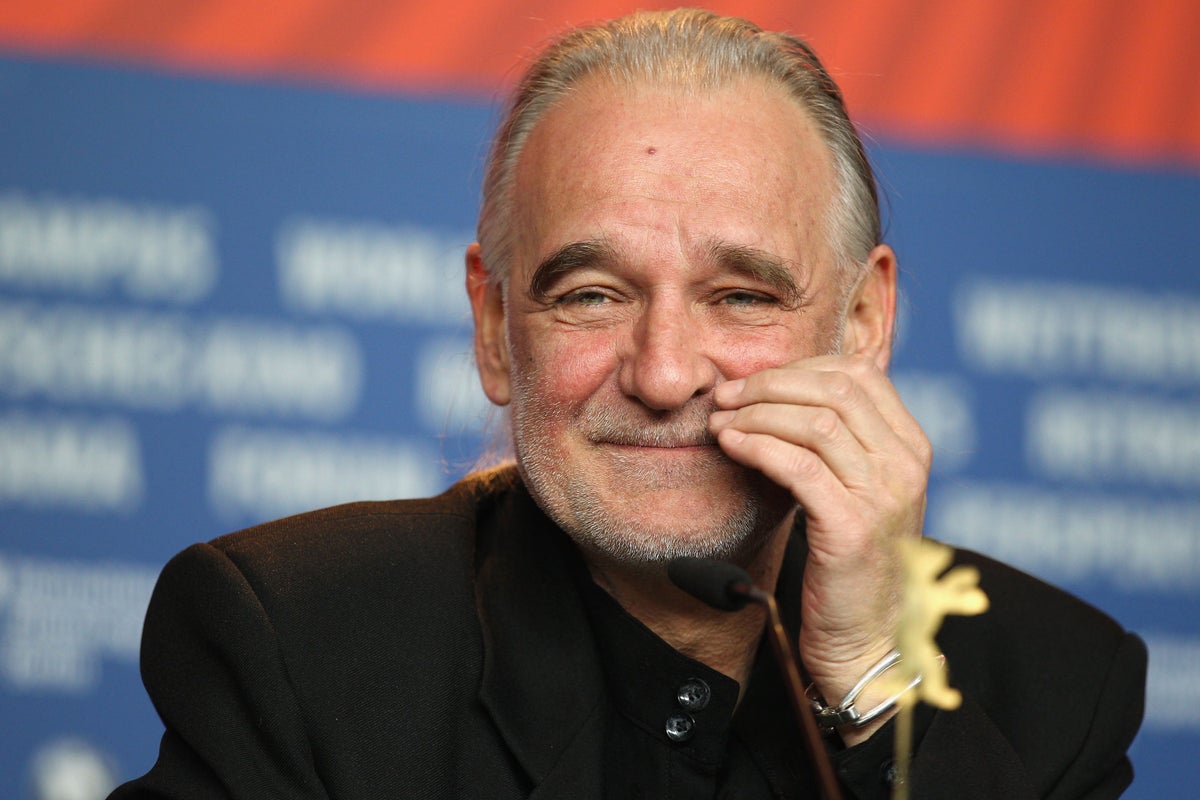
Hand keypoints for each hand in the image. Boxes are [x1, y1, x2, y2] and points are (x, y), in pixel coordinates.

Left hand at [709, 354, 931, 737]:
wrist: (865, 638)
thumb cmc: (847, 560)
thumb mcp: (854, 489)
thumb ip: (836, 441)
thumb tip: (775, 390)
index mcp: (910, 446)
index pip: (857, 374)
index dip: (797, 369)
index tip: (751, 383)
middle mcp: (906, 464)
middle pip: (835, 389)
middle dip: (769, 384)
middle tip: (725, 396)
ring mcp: (884, 495)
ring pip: (815, 422)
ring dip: (756, 413)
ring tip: (720, 421)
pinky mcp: (852, 528)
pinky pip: (798, 466)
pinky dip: (757, 446)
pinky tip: (730, 445)